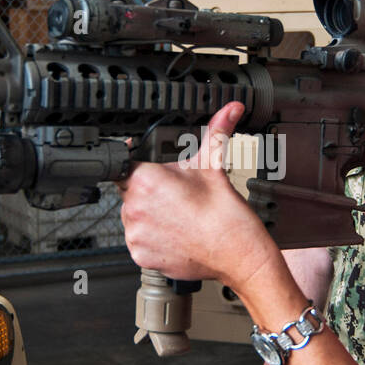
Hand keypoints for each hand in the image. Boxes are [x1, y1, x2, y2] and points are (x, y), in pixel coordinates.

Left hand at [118, 102, 277, 287]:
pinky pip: (139, 240)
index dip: (141, 164)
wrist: (237, 253)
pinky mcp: (141, 255)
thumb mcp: (214, 164)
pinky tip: (175, 233)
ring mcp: (136, 234)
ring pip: (134, 216)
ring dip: (150, 214)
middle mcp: (134, 208)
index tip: (155, 170)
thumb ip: (216, 130)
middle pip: (130, 190)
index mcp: (146, 180)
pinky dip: (153, 237)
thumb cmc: (225, 213)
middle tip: (176, 195)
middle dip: (149, 190)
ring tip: (178, 216)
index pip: (127, 163)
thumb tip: (230, 109)